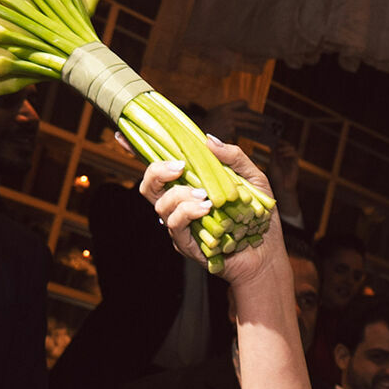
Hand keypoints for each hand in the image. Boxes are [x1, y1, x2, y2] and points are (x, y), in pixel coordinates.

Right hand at [136, 137, 283, 286]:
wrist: (268, 255)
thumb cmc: (261, 218)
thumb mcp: (254, 180)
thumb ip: (233, 157)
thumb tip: (207, 139)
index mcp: (191, 185)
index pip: (160, 168)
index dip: (136, 152)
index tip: (120, 134)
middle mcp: (180, 204)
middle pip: (148, 186)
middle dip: (156, 172)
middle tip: (179, 167)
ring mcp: (181, 225)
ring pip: (160, 206)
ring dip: (180, 196)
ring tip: (205, 197)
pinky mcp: (186, 245)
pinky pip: (175, 226)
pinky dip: (187, 213)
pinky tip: (205, 209)